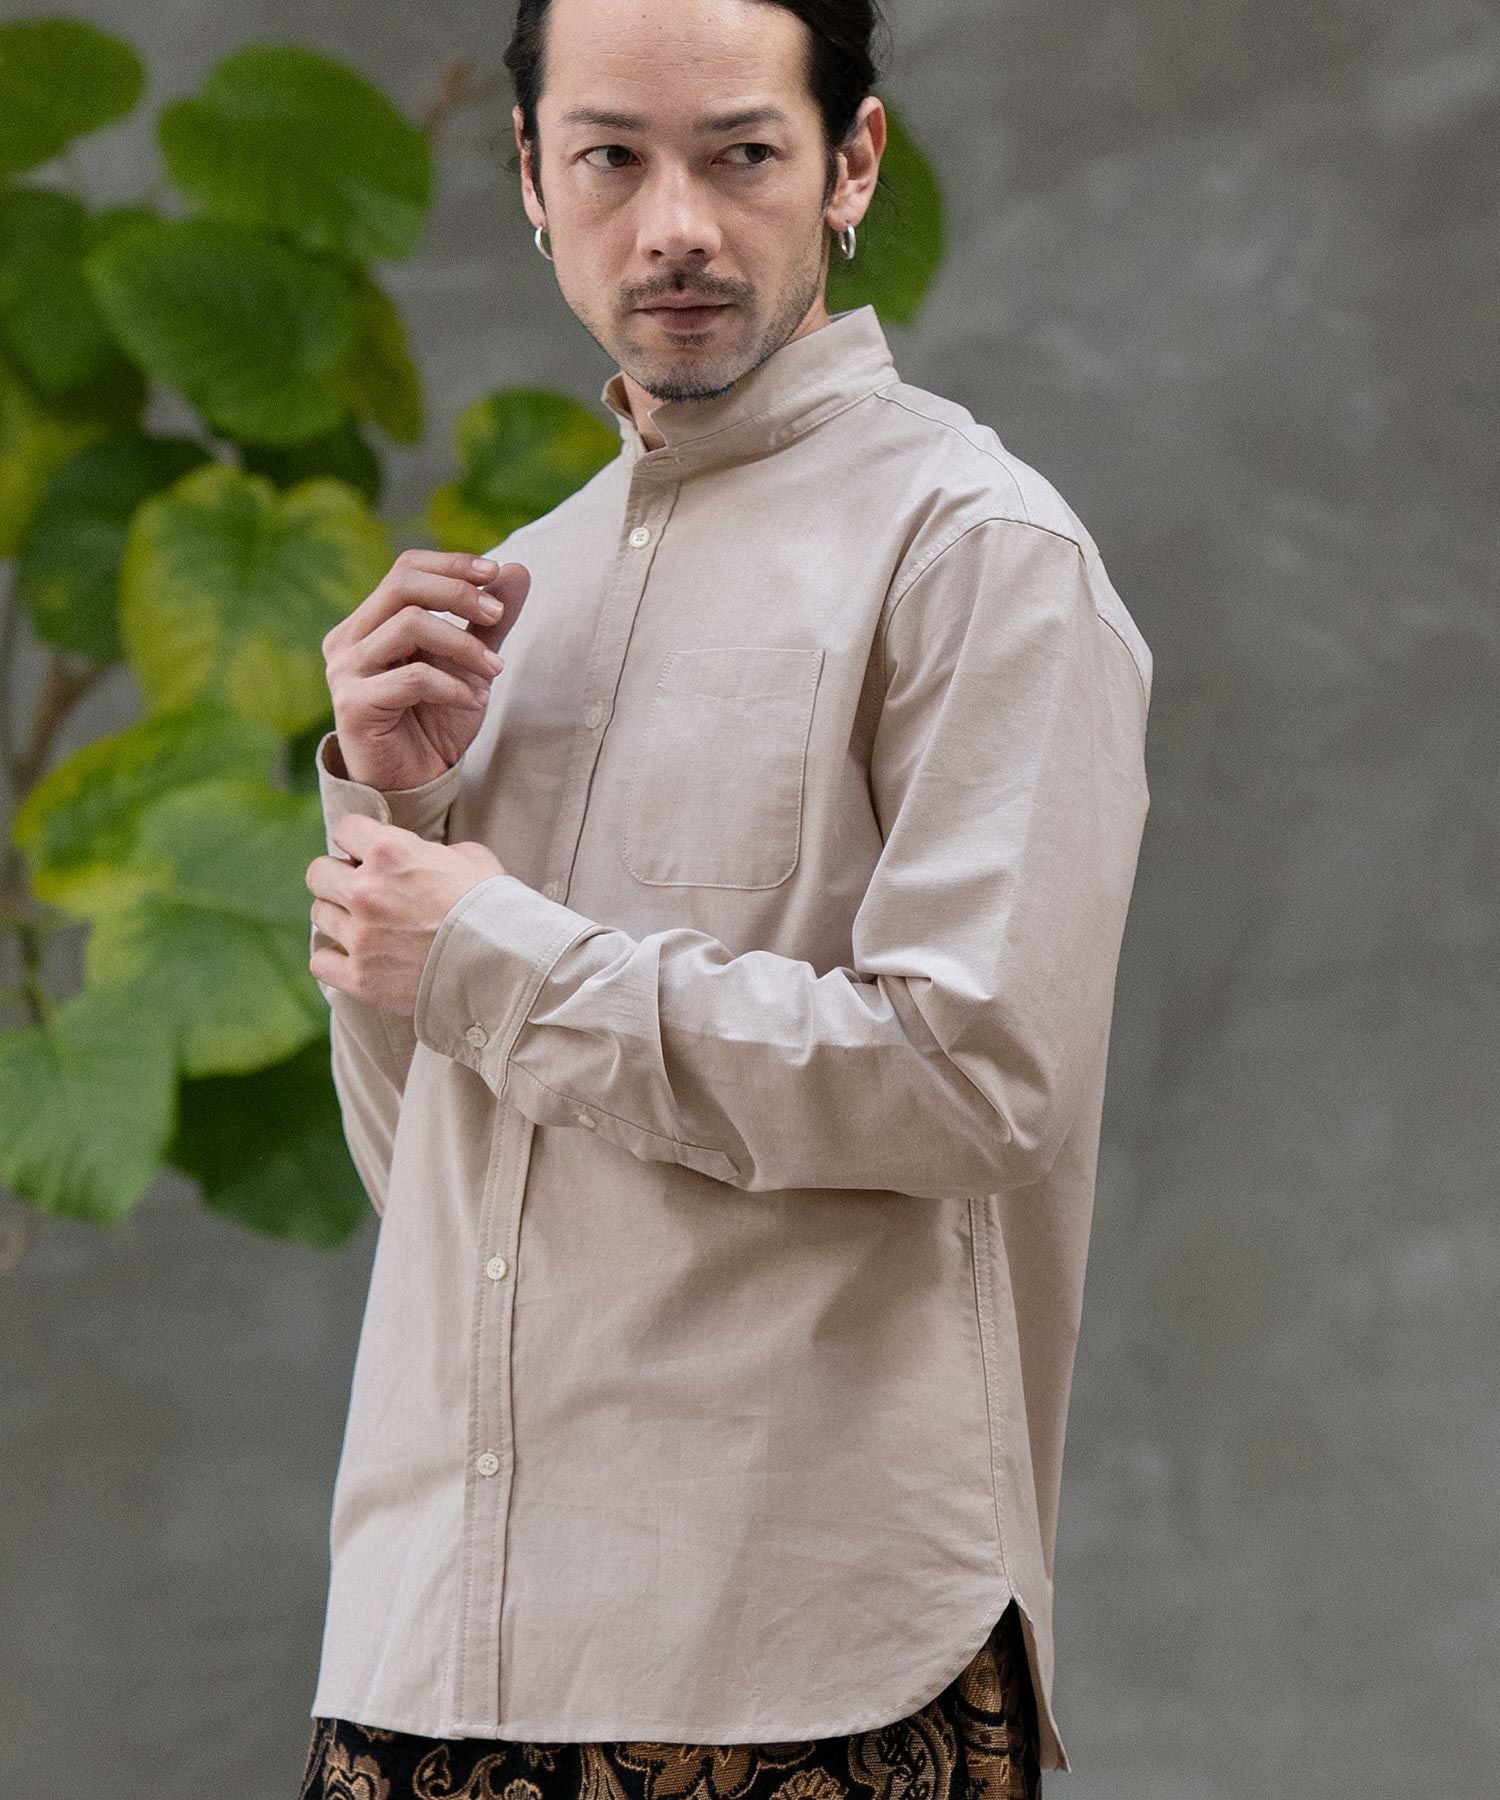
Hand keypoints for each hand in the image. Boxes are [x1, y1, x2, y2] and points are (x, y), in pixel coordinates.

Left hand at [308, 814, 507, 1014]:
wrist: (506, 964)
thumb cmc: (495, 907)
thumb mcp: (471, 858)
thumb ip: (432, 852)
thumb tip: (421, 857)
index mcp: (391, 851)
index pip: (346, 828)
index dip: (358, 839)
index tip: (368, 853)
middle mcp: (367, 890)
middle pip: (318, 872)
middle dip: (338, 877)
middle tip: (362, 891)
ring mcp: (361, 935)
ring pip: (319, 915)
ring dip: (339, 917)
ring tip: (366, 926)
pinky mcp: (361, 977)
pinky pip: (320, 962)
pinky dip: (334, 960)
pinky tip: (355, 958)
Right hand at [321, 547, 531, 790]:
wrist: (413, 785)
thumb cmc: (433, 723)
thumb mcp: (470, 665)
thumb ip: (489, 621)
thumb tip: (517, 569)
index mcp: (369, 622)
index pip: (406, 569)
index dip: (452, 564)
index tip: (496, 574)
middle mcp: (348, 639)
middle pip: (403, 585)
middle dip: (459, 594)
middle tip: (499, 615)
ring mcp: (345, 671)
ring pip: (409, 626)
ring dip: (463, 645)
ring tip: (494, 672)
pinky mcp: (353, 704)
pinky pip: (413, 678)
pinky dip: (453, 685)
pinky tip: (474, 701)